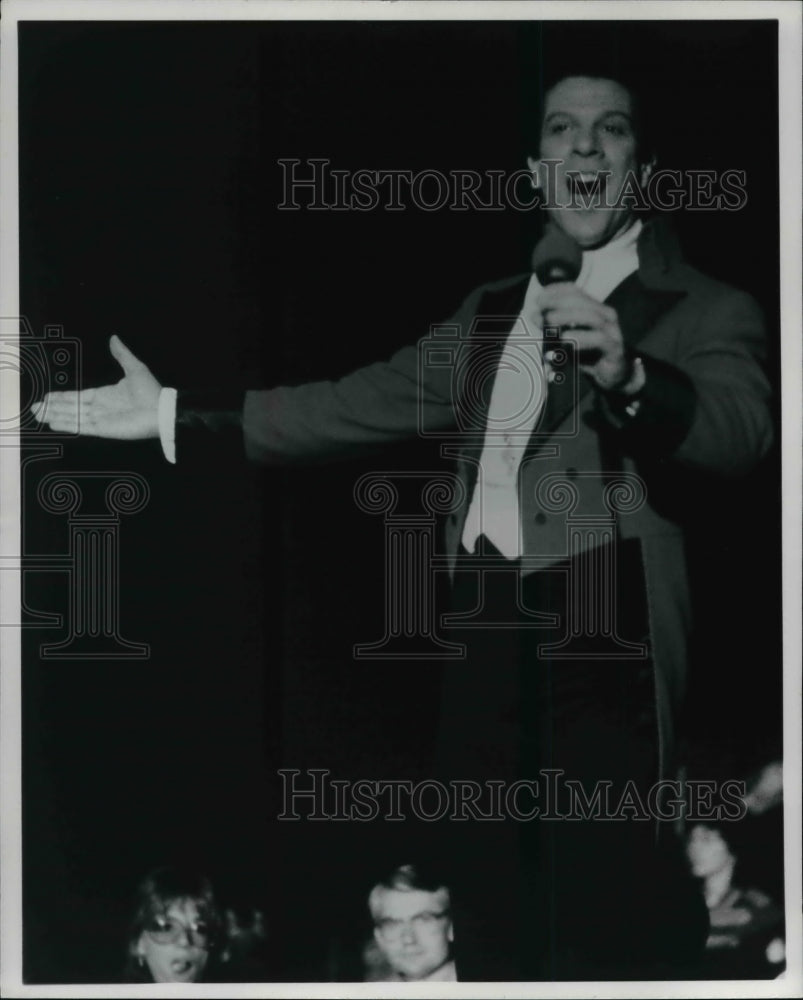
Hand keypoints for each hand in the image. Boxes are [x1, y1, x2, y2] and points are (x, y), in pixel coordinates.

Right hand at [31, 335, 160, 438]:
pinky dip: (67, 424)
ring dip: (55, 415)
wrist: (161, 410)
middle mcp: (101, 408)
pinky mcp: (104, 429)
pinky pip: (82, 426)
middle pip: (71, 408)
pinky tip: (53, 423)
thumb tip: (114, 338)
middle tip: (35, 407)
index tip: (48, 397)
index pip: (79, 396)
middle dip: (53, 407)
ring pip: (72, 417)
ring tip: (37, 414)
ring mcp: (101, 419)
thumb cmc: (151, 391)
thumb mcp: (134, 368)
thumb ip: (121, 354)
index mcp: (106, 395)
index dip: (63, 397)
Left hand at [535, 283, 635, 392]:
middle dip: (558, 302)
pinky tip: (566, 339)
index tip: (539, 298)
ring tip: (549, 321)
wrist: (614, 375)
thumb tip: (534, 316)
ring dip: (568, 317)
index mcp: (595, 308)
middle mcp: (606, 316)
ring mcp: (612, 331)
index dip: (556, 291)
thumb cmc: (589, 354)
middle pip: (582, 302)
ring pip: (591, 318)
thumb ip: (553, 327)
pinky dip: (581, 338)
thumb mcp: (568, 338)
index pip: (576, 292)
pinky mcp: (615, 349)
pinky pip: (600, 340)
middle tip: (540, 307)